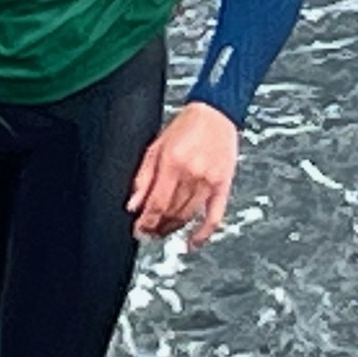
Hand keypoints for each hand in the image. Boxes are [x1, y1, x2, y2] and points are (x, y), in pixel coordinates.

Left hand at [127, 101, 238, 248]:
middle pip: (171, 212)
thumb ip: (143, 177)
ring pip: (188, 216)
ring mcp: (209, 182)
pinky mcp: (223, 186)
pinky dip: (203, 233)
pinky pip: (214, 217)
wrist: (215, 113)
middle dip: (156, 226)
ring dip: (173, 229)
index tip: (139, 230)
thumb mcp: (156, 146)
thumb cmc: (185, 126)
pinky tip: (193, 242)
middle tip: (148, 232)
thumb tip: (133, 204)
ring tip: (162, 233)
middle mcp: (192, 174)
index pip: (156, 203)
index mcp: (172, 162)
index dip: (146, 221)